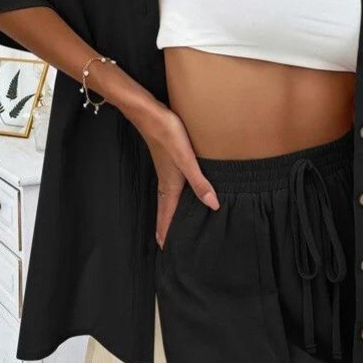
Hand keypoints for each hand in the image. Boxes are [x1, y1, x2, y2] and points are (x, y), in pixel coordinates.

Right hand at [132, 100, 219, 249]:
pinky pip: (167, 186)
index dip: (166, 231)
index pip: (167, 215)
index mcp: (170, 185)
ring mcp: (165, 171)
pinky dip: (170, 197)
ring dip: (167, 212)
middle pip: (165, 209)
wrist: (149, 113)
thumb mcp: (187, 160)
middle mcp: (166, 181)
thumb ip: (200, 183)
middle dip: (165, 226)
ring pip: (166, 198)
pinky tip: (176, 192)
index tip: (164, 248)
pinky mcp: (166, 160)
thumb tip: (213, 205)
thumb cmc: (167, 134)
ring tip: (169, 223)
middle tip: (165, 242)